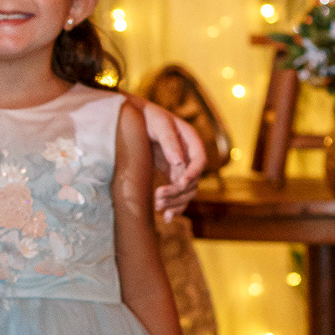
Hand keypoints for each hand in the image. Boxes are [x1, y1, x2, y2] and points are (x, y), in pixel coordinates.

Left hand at [137, 101, 206, 218]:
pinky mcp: (171, 174)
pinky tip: (166, 217)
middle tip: (158, 198)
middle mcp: (189, 155)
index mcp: (191, 140)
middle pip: (192, 180)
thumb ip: (169, 141)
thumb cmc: (147, 117)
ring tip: (157, 206)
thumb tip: (179, 162)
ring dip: (175, 202)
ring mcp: (181, 166)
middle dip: (178, 192)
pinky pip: (178, 194)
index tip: (180, 183)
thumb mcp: (158, 124)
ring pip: (186, 191)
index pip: (199, 161)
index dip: (192, 173)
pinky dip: (175, 206)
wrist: (135, 118)